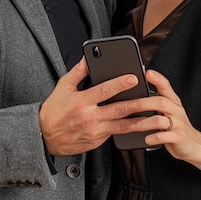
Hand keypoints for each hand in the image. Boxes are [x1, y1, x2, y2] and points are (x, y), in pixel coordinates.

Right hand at [39, 58, 156, 155]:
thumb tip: (89, 57)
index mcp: (81, 102)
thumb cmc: (53, 110)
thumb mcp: (63, 87)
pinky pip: (116, 134)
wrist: (44, 137)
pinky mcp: (97, 142)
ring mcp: (95, 132)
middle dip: (138, 103)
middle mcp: (90, 118)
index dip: (120, 84)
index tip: (134, 78)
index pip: (104, 91)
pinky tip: (143, 125)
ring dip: (141, 121)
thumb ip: (78, 72)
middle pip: (119, 109)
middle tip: (153, 98)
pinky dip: (130, 130)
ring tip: (156, 116)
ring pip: (123, 126)